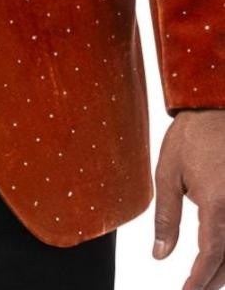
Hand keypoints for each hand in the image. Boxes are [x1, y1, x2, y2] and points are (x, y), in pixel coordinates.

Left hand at [153, 108, 224, 289]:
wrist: (214, 107)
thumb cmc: (190, 136)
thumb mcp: (168, 173)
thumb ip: (166, 218)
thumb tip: (160, 255)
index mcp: (218, 204)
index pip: (210, 256)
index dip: (199, 280)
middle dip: (213, 280)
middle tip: (195, 288)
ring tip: (206, 277)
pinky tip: (221, 252)